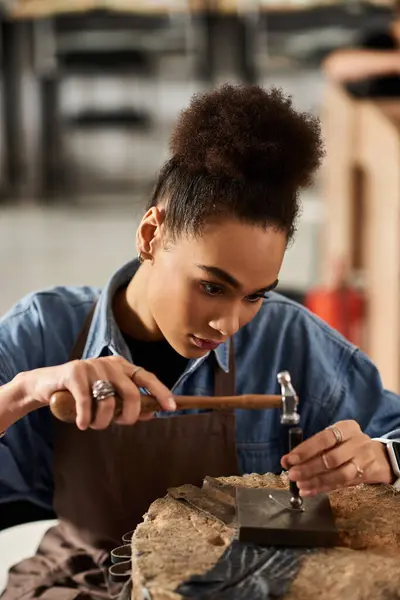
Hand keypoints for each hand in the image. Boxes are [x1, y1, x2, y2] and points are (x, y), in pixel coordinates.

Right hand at [19, 356, 175, 430]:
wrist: (47, 384)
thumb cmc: (82, 393)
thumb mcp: (107, 396)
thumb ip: (127, 403)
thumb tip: (152, 413)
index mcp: (121, 366)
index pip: (146, 377)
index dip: (161, 392)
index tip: (171, 407)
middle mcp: (109, 363)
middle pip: (131, 393)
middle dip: (130, 415)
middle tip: (121, 425)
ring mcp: (92, 366)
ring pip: (108, 401)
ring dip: (103, 421)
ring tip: (94, 425)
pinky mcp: (74, 373)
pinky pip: (87, 402)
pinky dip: (86, 418)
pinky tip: (82, 424)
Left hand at [281, 420, 393, 495]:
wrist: (378, 456)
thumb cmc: (348, 444)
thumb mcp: (336, 438)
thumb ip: (315, 448)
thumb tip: (288, 460)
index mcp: (347, 428)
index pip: (324, 438)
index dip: (305, 450)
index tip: (289, 459)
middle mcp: (357, 443)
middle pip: (331, 458)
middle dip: (308, 468)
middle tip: (292, 474)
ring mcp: (363, 460)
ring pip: (338, 474)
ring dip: (316, 481)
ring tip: (300, 485)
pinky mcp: (364, 476)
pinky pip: (341, 484)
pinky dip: (323, 488)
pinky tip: (309, 491)